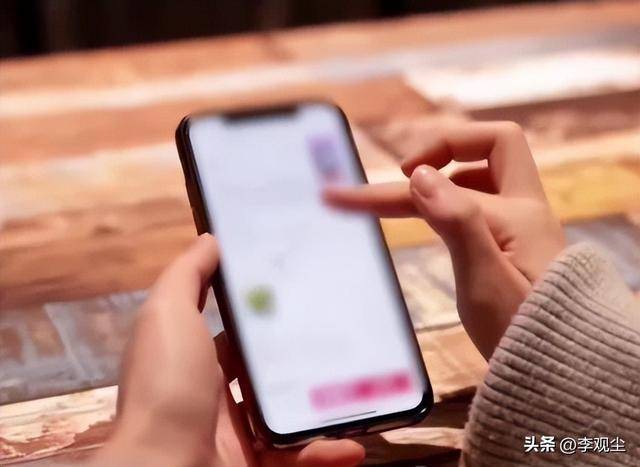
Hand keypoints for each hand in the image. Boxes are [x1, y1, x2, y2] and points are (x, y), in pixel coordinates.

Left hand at [91, 234, 364, 466]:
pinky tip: (352, 442)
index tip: (303, 290)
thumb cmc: (164, 387)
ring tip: (360, 387)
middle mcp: (213, 394)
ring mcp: (236, 431)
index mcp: (192, 357)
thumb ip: (187, 275)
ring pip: (289, 411)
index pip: (233, 328)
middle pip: (267, 368)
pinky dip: (326, 449)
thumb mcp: (167, 315)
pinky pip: (299, 454)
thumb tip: (212, 239)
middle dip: (303, 353)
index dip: (264, 310)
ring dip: (324, 402)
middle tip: (343, 334)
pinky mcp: (257, 462)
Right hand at [325, 122, 564, 358]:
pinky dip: (452, 200)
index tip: (346, 195)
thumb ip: (457, 222)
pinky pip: (482, 203)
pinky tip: (434, 218)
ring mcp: (521, 226)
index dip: (390, 185)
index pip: (443, 182)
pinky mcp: (514, 244)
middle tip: (405, 171)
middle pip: (492, 146)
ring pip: (484, 175)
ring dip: (446, 174)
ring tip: (407, 194)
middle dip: (443, 148)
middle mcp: (523, 210)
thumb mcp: (484, 281)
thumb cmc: (523, 335)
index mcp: (516, 214)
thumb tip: (420, 174)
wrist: (560, 376)